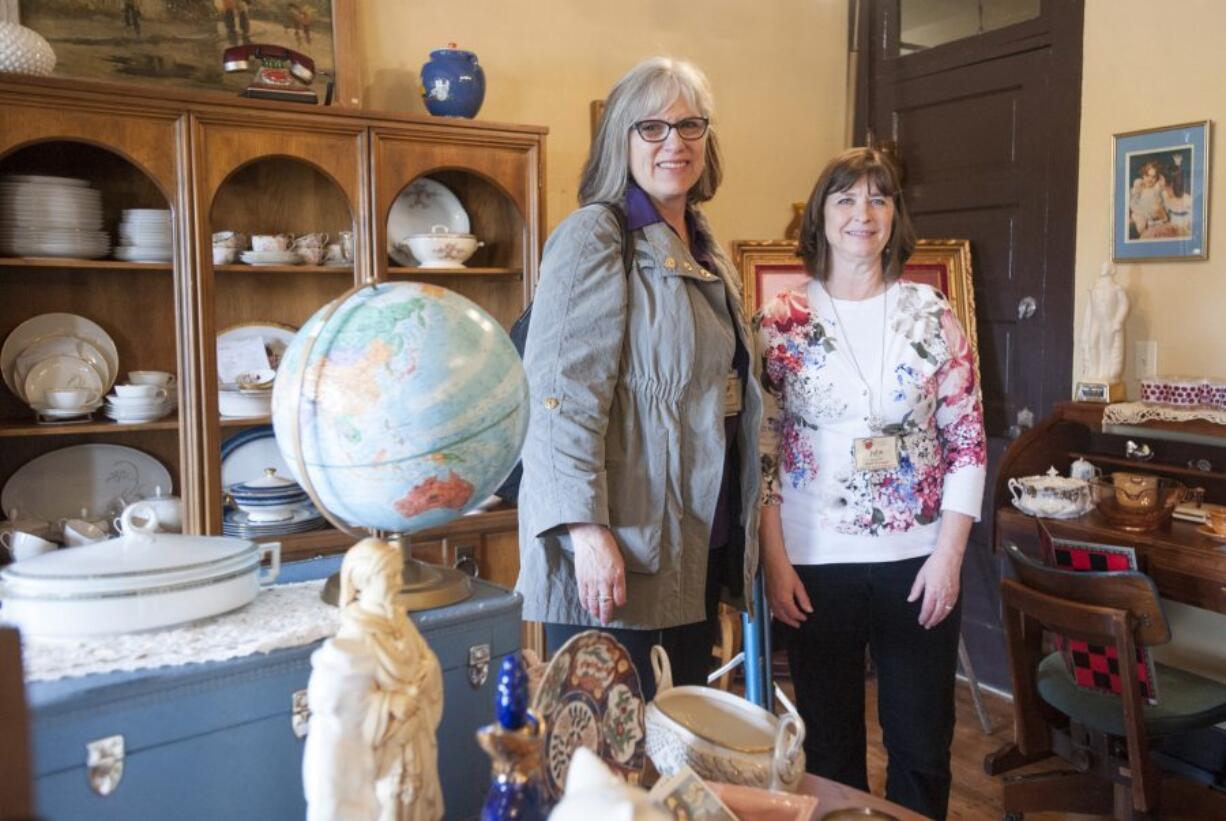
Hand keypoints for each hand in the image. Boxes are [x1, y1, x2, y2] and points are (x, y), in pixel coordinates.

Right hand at [568, 523, 625, 623]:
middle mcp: (604, 580)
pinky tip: (587, 608)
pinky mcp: (581, 578)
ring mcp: (591, 580)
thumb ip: (619, 578)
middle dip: (606, 615)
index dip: (619, 605)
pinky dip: (585, 604)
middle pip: (605, 603)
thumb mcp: (619, 561)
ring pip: (593, 602)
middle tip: (606, 621)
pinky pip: (583, 596)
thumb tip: (618, 593)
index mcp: (616, 574)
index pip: (619, 597)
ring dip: (596, 612)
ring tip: (598, 617)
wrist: (589, 536)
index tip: (618, 608)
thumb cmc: (606, 546)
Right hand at [757, 504, 810, 627]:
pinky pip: (772, 608)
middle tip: (798, 625)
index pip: (793, 613)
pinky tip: (780, 612)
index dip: (799, 617)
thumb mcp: (798, 585)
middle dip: (791, 621)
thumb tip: (808, 610)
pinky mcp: (767, 594)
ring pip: (776, 613)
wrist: (773, 562)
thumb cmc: (786, 572)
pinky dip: (777, 613)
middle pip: (783, 616)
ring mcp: (770, 598)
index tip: (805, 618)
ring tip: (790, 621)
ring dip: (784, 619)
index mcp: (784, 600)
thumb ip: (803, 599)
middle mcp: (776, 602)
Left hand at [907, 546, 962, 629]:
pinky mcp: (956, 592)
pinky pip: (952, 606)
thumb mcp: (921, 576)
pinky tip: (943, 614)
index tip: (921, 621)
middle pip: (937, 613)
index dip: (924, 617)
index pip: (927, 609)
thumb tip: (911, 599)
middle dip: (931, 621)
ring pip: (945, 612)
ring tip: (934, 623)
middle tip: (926, 625)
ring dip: (939, 619)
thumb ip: (916, 589)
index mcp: (932, 591)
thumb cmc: (934, 564)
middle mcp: (942, 595)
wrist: (949, 557)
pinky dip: (947, 613)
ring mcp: (950, 594)